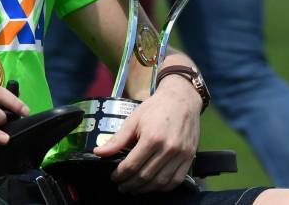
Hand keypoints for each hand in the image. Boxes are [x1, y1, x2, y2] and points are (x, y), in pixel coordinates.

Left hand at [93, 76, 200, 193]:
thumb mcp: (133, 120)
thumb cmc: (156, 108)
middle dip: (130, 184)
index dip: (120, 174)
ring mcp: (181, 154)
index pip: (132, 165)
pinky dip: (163, 187)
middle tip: (122, 186)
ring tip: (134, 189)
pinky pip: (176, 180)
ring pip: (160, 182)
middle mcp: (168, 148)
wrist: (182, 99)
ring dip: (145, 189)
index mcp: (151, 138)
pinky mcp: (190, 157)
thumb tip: (99, 152)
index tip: (114, 177)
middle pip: (145, 175)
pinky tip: (153, 186)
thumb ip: (117, 139)